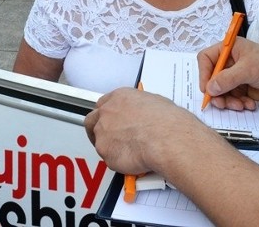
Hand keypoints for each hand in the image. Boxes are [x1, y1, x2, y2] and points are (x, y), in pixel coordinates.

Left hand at [85, 88, 210, 174]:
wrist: (167, 138)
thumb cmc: (167, 121)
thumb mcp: (155, 102)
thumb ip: (140, 108)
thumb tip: (144, 114)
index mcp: (119, 97)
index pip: (103, 104)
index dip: (107, 114)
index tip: (111, 120)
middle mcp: (107, 113)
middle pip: (91, 120)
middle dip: (96, 129)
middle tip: (108, 137)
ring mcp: (103, 132)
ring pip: (99, 142)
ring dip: (109, 147)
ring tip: (126, 152)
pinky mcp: (105, 152)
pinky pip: (109, 158)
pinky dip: (118, 161)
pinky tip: (131, 160)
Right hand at [197, 37, 258, 110]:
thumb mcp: (249, 69)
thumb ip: (227, 78)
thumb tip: (209, 88)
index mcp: (229, 49)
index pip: (206, 59)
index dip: (203, 73)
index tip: (207, 89)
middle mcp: (230, 62)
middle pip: (211, 79)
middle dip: (216, 93)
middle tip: (221, 104)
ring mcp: (235, 76)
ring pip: (220, 91)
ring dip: (228, 101)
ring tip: (240, 106)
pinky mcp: (242, 88)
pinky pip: (231, 99)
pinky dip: (237, 104)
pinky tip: (249, 105)